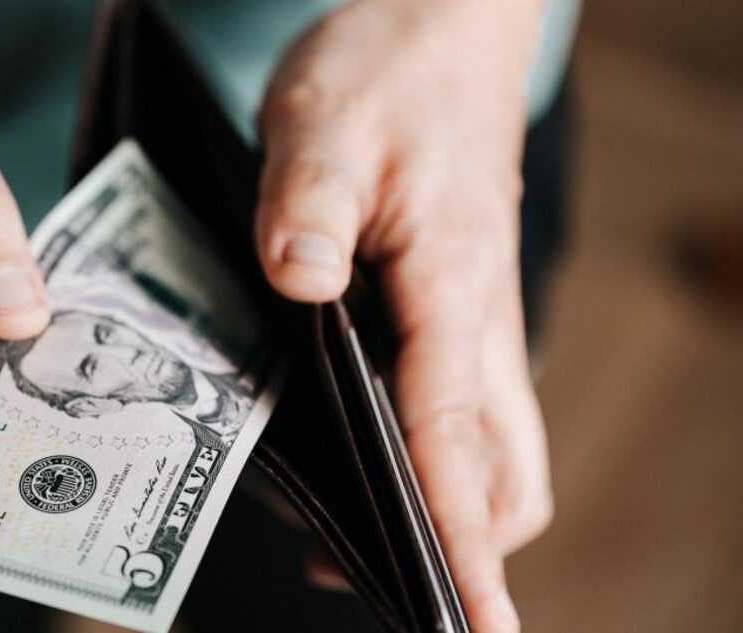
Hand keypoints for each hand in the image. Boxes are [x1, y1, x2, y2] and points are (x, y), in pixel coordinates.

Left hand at [257, 1, 551, 629]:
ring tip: (359, 550)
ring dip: (450, 506)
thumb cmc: (387, 71)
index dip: (458, 534)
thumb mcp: (325, 120)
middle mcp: (476, 316)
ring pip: (491, 443)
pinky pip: (459, 404)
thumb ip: (306, 204)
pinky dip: (433, 454)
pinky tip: (360, 460)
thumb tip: (298, 284)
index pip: (456, 432)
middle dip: (466, 542)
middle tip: (403, 597)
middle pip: (502, 466)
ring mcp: (470, 316)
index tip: (469, 620)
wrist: (438, 29)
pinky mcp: (451, 306)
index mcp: (451, 281)